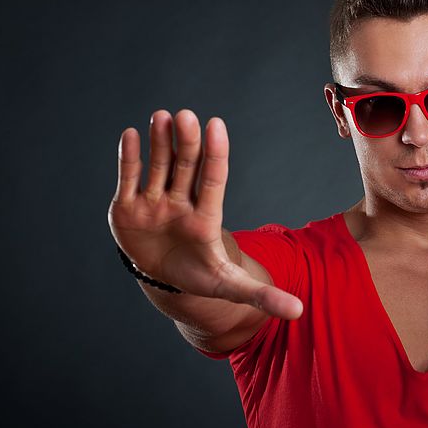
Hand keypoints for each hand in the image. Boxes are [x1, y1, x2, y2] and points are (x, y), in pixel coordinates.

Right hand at [107, 109, 302, 318]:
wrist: (166, 279)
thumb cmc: (201, 276)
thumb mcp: (232, 287)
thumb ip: (263, 296)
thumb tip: (299, 310)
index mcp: (206, 217)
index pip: (213, 179)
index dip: (214, 154)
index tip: (216, 125)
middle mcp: (181, 203)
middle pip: (185, 168)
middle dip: (186, 143)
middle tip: (187, 116)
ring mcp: (154, 203)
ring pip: (158, 167)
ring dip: (159, 143)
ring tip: (162, 116)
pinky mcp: (128, 207)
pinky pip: (128, 179)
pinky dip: (128, 159)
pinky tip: (129, 134)